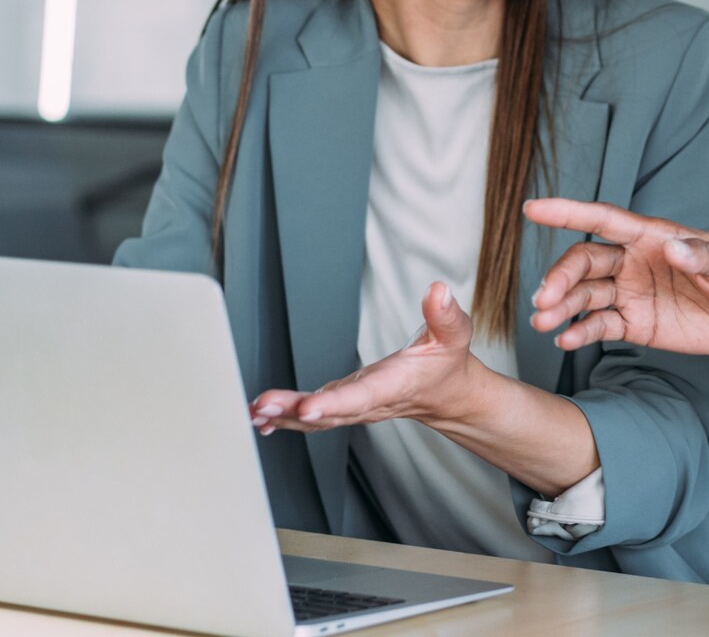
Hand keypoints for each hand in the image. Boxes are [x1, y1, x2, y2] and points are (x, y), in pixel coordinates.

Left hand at [249, 282, 486, 433]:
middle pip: (330, 410)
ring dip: (284, 416)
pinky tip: (263, 417)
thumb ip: (445, 315)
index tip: (307, 407)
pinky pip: (314, 418)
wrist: (447, 396)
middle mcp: (371, 402)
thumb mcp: (454, 335)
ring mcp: (355, 408)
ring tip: (254, 411)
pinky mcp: (346, 406)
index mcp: (394, 386)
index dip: (334, 403)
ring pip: (318, 418)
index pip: (363, 396)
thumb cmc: (447, 365)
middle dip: (294, 411)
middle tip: (262, 405)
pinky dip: (288, 419)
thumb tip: (437, 291)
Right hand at [524, 199, 708, 357]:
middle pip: (585, 262)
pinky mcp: (635, 324)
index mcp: (652, 237)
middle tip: (545, 300)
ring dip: (561, 307)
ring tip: (543, 324)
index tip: (533, 208)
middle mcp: (633, 262)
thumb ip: (702, 257)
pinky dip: (580, 332)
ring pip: (585, 295)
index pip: (603, 220)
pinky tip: (565, 340)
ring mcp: (631, 293)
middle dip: (560, 277)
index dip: (568, 212)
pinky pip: (600, 325)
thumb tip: (674, 248)